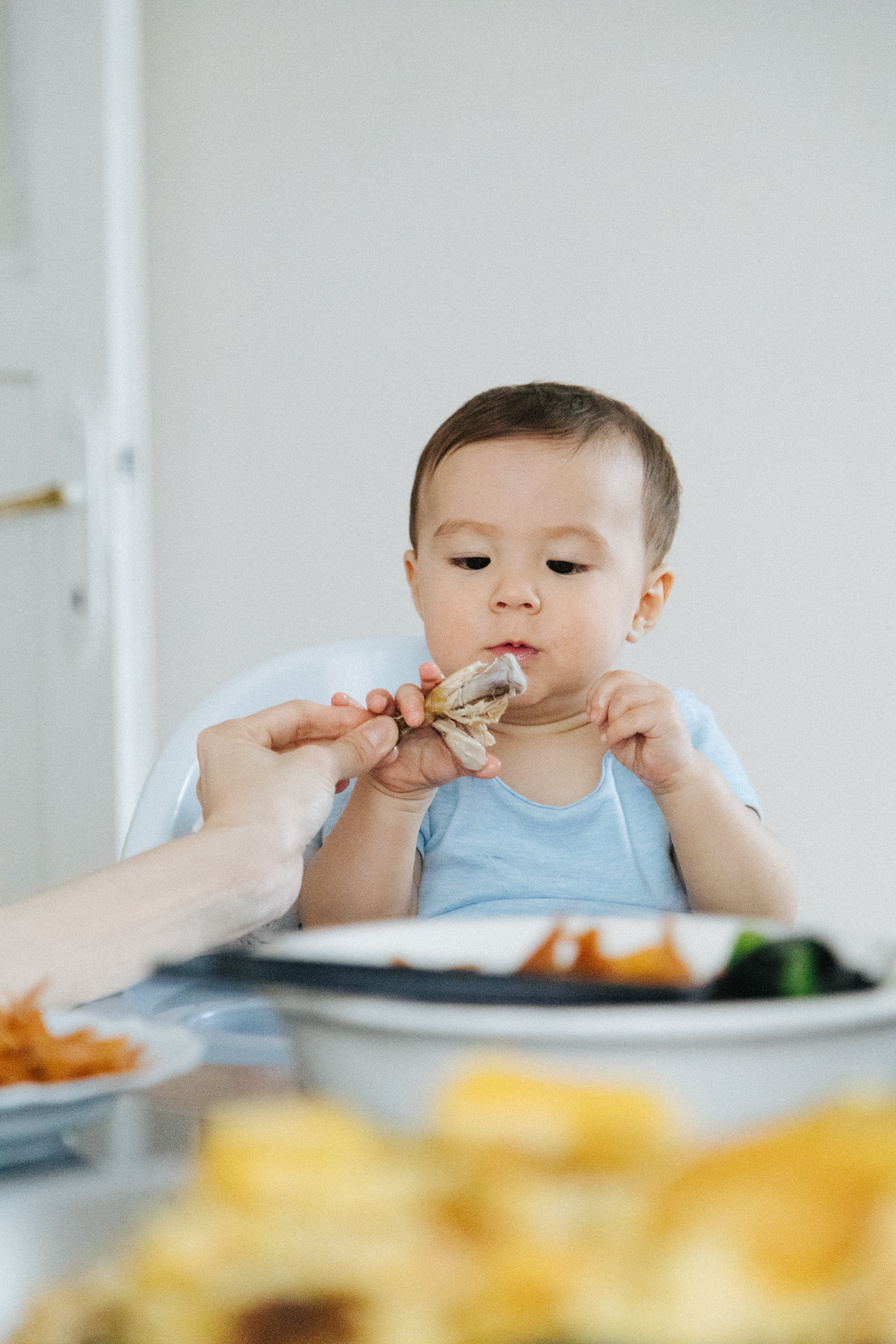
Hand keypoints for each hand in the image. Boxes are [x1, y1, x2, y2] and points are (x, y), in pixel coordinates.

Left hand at [196, 701, 398, 856]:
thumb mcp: (318, 765)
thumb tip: (376, 734)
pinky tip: (345, 783)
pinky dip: (323, 785)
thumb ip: (352, 746)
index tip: (368, 721)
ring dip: (335, 762)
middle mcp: (233, 763)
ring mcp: (248, 794)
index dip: (338, 716)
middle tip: (373, 739)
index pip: (295, 713)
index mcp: (232, 737)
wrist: (252, 872)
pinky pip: (298, 791)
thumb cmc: (261, 816)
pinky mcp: (263, 820)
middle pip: (296, 738)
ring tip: (367, 758)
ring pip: (298, 766)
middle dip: (339, 740)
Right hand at [331, 662, 499, 797]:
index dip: (435, 676)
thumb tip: (494, 767)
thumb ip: (475, 763)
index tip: (430, 672)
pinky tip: (340, 700)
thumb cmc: (435, 766)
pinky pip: (355, 711)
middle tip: (414, 716)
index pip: (439, 685)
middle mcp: (413, 705)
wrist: (405, 785)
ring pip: (382, 697)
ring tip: (375, 706)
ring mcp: (389, 713)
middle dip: (409, 698)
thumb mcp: (455, 766)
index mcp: (439, 707)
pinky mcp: (368, 724)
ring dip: (378, 697)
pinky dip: (346, 704)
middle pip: (410, 690)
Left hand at [587, 671, 694, 792]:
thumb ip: (606, 712)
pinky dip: (616, 730)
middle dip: (599, 700)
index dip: (596, 691)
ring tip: (611, 736)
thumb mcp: (615, 728)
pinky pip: (632, 717)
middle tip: (595, 722)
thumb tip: (595, 705)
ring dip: (610, 719)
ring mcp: (663, 701)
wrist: (670, 774)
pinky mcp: (667, 717)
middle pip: (618, 679)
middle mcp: (656, 690)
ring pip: (624, 697)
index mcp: (644, 689)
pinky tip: (613, 742)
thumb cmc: (642, 752)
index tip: (591, 714)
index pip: (615, 675)